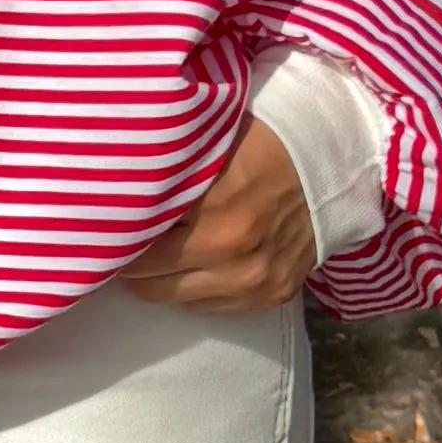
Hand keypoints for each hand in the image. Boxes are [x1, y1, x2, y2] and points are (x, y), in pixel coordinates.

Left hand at [109, 120, 321, 313]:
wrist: (338, 153)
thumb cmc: (265, 135)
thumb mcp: (210, 144)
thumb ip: (167, 174)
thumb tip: (113, 193)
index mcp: (216, 217)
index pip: (137, 249)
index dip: (115, 237)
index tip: (103, 226)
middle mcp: (235, 258)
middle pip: (149, 282)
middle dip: (132, 262)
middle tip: (123, 240)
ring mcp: (256, 282)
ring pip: (176, 299)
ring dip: (161, 279)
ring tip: (157, 251)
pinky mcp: (273, 295)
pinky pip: (212, 307)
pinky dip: (196, 287)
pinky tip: (194, 260)